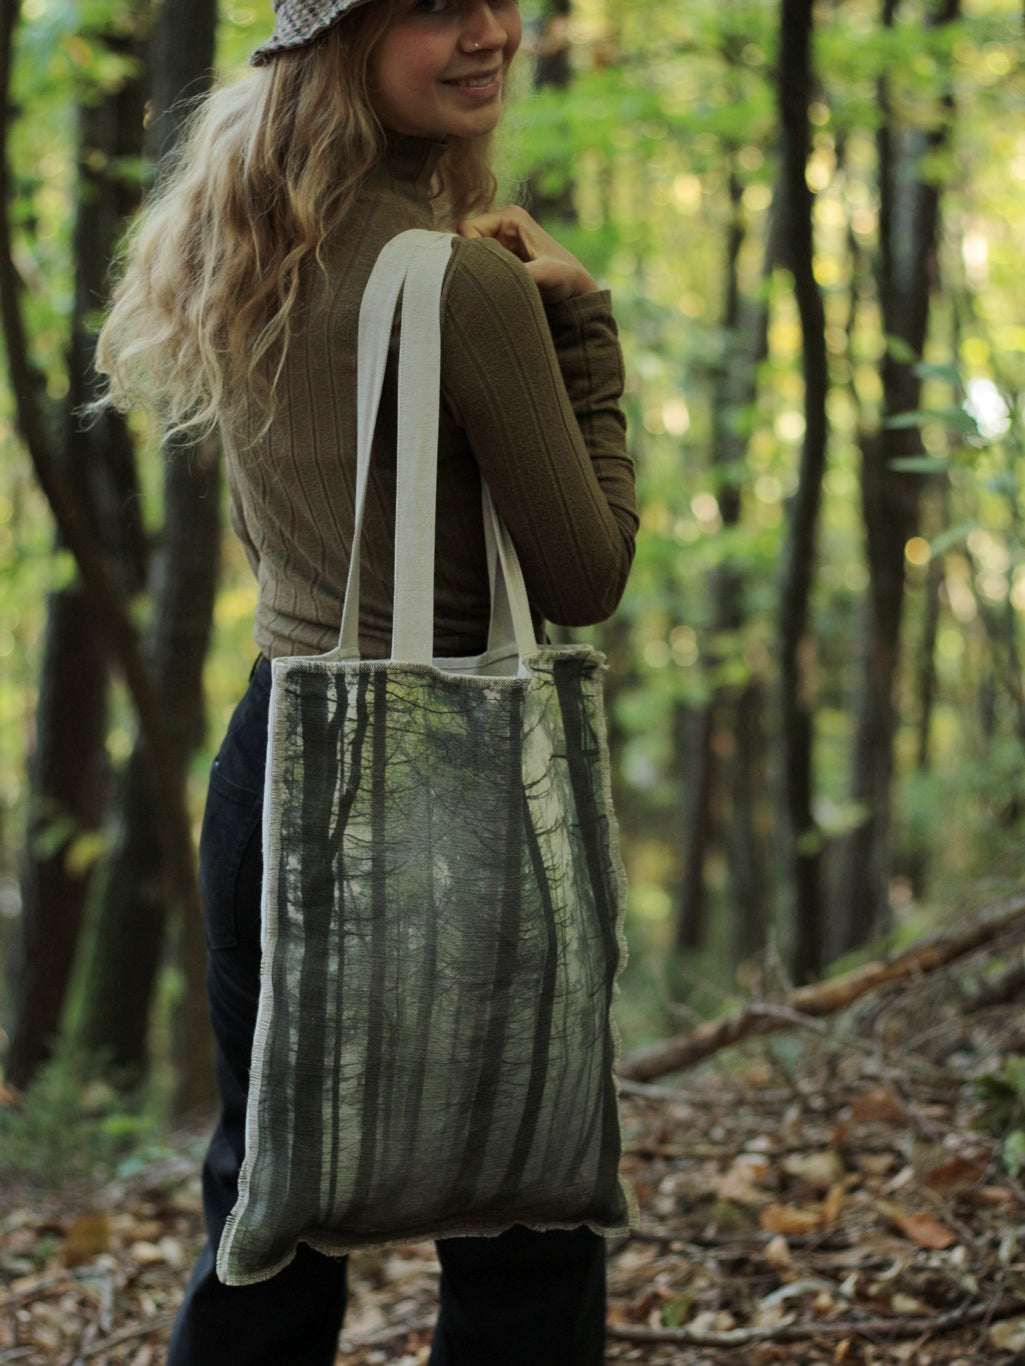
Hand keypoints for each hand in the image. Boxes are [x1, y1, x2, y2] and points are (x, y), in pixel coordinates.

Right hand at [458, 205, 599, 303]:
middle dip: (472, 261)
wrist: (576, 291)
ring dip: (477, 270)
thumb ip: (520, 272)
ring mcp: (501, 240)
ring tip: (494, 285)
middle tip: (487, 282)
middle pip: (465, 240)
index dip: (469, 250)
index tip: (484, 273)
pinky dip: (481, 275)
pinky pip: (479, 263)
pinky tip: (495, 287)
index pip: (467, 228)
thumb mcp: (546, 274)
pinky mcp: (501, 256)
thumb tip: (492, 276)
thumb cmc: (566, 279)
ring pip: (470, 253)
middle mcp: (503, 224)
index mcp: (511, 217)